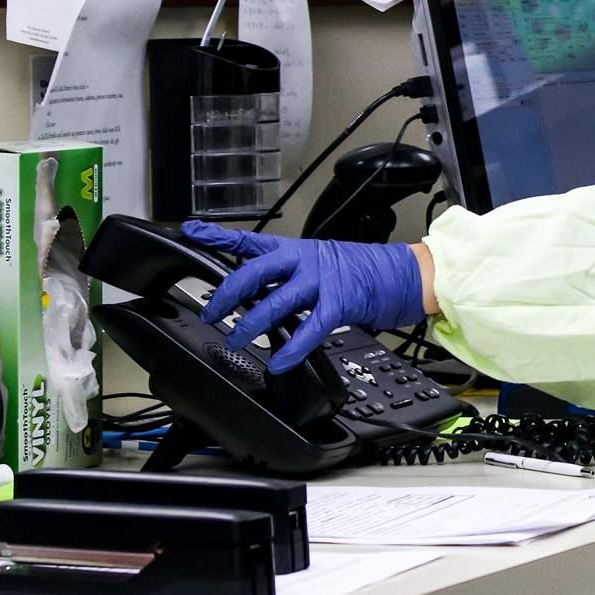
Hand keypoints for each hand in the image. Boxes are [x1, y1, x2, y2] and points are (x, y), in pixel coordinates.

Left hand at [182, 222, 426, 371]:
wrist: (403, 274)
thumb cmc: (363, 270)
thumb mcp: (321, 264)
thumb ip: (289, 276)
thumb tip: (259, 295)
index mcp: (297, 250)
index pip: (251, 241)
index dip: (218, 237)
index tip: (191, 232)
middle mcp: (305, 261)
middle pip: (254, 272)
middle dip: (228, 293)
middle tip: (212, 312)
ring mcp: (321, 282)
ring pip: (275, 301)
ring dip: (251, 324)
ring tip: (237, 339)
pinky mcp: (339, 304)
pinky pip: (308, 329)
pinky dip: (291, 349)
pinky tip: (280, 362)